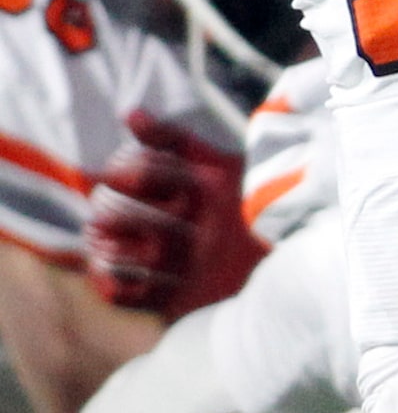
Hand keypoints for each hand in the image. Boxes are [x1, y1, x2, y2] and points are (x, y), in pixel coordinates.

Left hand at [84, 110, 264, 318]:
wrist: (285, 267)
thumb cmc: (242, 207)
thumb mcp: (222, 166)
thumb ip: (177, 142)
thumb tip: (131, 112)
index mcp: (219, 186)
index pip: (154, 167)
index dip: (123, 167)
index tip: (111, 172)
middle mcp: (209, 223)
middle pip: (140, 211)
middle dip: (110, 207)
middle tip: (99, 204)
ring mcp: (197, 265)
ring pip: (135, 255)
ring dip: (107, 244)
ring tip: (97, 234)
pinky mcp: (186, 300)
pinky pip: (134, 294)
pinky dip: (110, 282)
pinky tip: (104, 268)